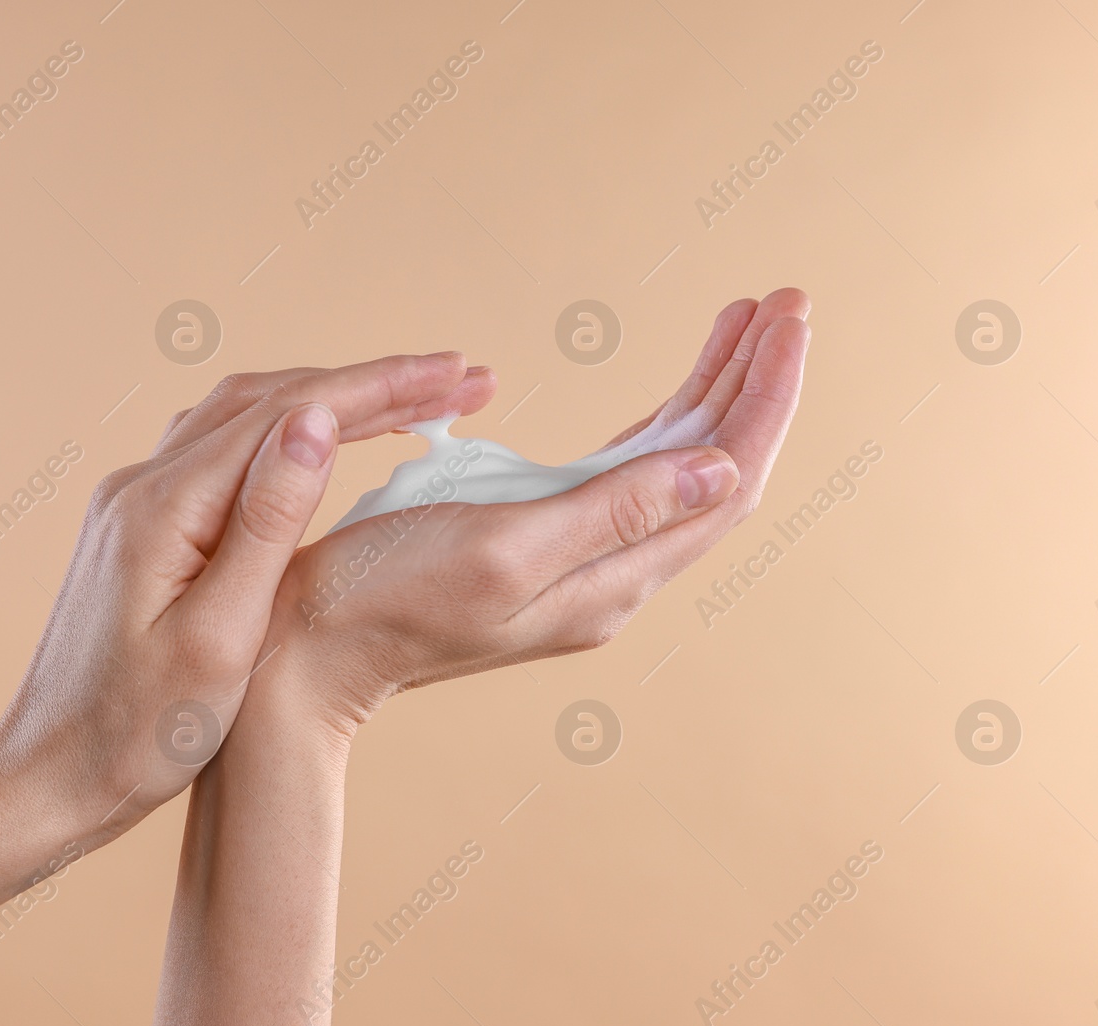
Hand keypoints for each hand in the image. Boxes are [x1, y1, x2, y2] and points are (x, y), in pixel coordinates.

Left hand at [0, 352, 497, 845]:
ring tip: (414, 400)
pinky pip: (224, 450)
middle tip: (460, 378)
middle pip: (272, 399)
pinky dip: (288, 432)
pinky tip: (324, 442)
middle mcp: (142, 485)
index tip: (457, 373)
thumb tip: (314, 421)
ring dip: (332, 398)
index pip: (290, 412)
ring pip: (247, 417)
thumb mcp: (218, 638)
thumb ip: (267, 523)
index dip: (383, 386)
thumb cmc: (134, 734)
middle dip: (373, 383)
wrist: (47, 779)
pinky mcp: (140, 528)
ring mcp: (136, 502)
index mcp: (163, 507)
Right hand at [265, 288, 810, 722]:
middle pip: (715, 468)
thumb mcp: (503, 550)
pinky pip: (629, 478)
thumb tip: (719, 468)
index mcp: (612, 576)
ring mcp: (582, 563)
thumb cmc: (386, 597)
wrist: (309, 653)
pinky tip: (672, 394)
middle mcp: (612, 574)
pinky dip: (660, 423)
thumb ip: (615, 510)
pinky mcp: (544, 548)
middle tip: (783, 300)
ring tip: (744, 322)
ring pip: (677, 469)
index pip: (728, 478)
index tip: (788, 318)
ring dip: (714, 394)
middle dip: (753, 381)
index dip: (765, 396)